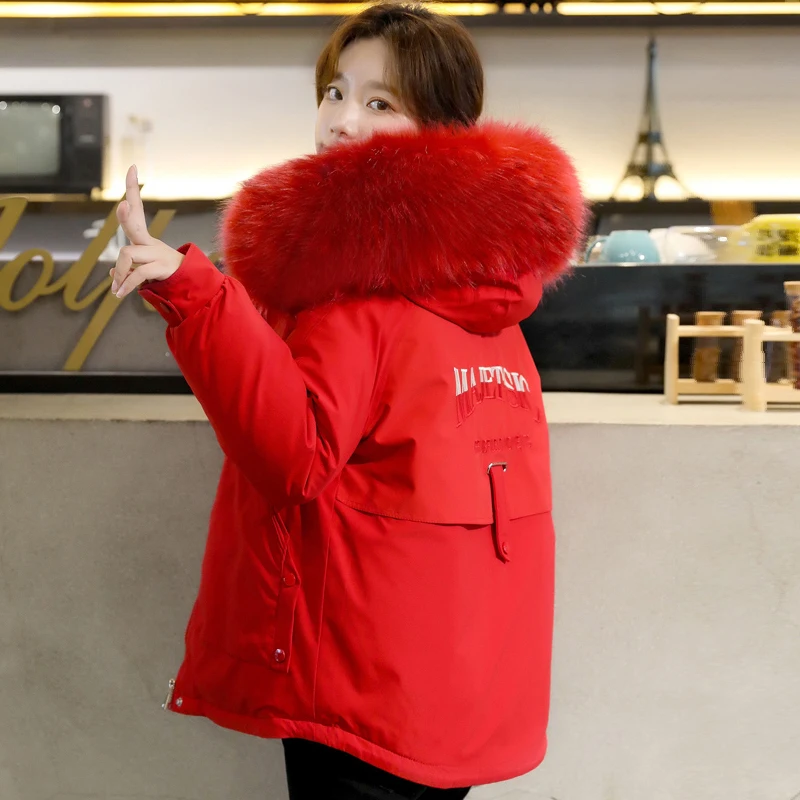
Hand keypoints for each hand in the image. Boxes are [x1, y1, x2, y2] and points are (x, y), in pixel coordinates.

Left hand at [110, 165, 183, 298]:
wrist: (190, 283)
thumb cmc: (163, 273)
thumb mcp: (143, 267)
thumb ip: (126, 269)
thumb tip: (111, 275)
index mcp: (145, 238)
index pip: (137, 208)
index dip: (133, 189)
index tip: (132, 167)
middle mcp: (150, 242)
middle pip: (134, 223)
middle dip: (126, 214)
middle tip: (122, 206)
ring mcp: (157, 254)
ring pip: (127, 255)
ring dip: (119, 272)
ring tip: (116, 288)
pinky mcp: (160, 267)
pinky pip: (137, 274)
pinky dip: (126, 285)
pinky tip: (118, 294)